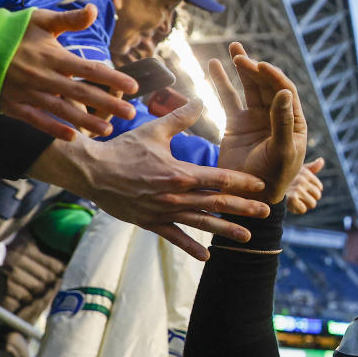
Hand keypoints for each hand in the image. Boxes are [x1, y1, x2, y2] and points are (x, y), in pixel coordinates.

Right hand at [0, 6, 138, 139]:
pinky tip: (72, 137)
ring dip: (86, 122)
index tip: (134, 86)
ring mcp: (27, 93)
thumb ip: (69, 20)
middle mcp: (42, 76)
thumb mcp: (41, 20)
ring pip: (62, 110)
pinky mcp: (13, 105)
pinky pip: (37, 120)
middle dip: (108, 104)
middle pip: (81, 93)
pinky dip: (53, 129)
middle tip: (131, 113)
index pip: (89, 69)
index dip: (113, 78)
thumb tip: (94, 10)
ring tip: (108, 130)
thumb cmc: (11, 31)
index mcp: (52, 56)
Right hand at [27, 100, 269, 259]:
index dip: (242, 182)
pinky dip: (190, 247)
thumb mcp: (154, 130)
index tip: (261, 185)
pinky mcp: (151, 222)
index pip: (219, 178)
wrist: (91, 172)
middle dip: (244, 208)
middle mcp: (175, 196)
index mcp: (180, 173)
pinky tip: (207, 257)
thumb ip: (181, 117)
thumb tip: (200, 99)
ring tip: (248, 237)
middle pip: (217, 203)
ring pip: (201, 223)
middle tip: (267, 211)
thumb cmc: (123, 149)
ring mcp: (164, 212)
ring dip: (226, 230)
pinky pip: (174, 237)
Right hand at [211, 42, 306, 203]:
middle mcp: (276, 117)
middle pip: (266, 86)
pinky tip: (215, 64)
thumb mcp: (282, 151)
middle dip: (255, 69)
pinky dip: (222, 82)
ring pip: (249, 88)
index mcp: (294, 123)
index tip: (261, 66)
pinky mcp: (237, 124)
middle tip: (240, 57)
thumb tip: (283, 92)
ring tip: (234, 48)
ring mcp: (256, 119)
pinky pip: (229, 99)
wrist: (250, 197)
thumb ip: (282, 122)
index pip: (285, 92)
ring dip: (242, 68)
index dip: (274, 77)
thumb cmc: (274, 178)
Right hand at [285, 157, 324, 214]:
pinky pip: (303, 209)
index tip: (301, 190)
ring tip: (294, 200)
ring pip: (312, 203)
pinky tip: (290, 205)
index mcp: (305, 173)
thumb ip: (310, 168)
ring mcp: (297, 189)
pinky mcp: (292, 199)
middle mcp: (302, 179)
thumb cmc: (282, 179)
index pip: (319, 188)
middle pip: (318, 196)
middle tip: (297, 197)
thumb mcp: (296, 170)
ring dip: (304, 205)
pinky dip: (297, 210)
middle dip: (309, 198)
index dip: (311, 191)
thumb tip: (321, 161)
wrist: (265, 187)